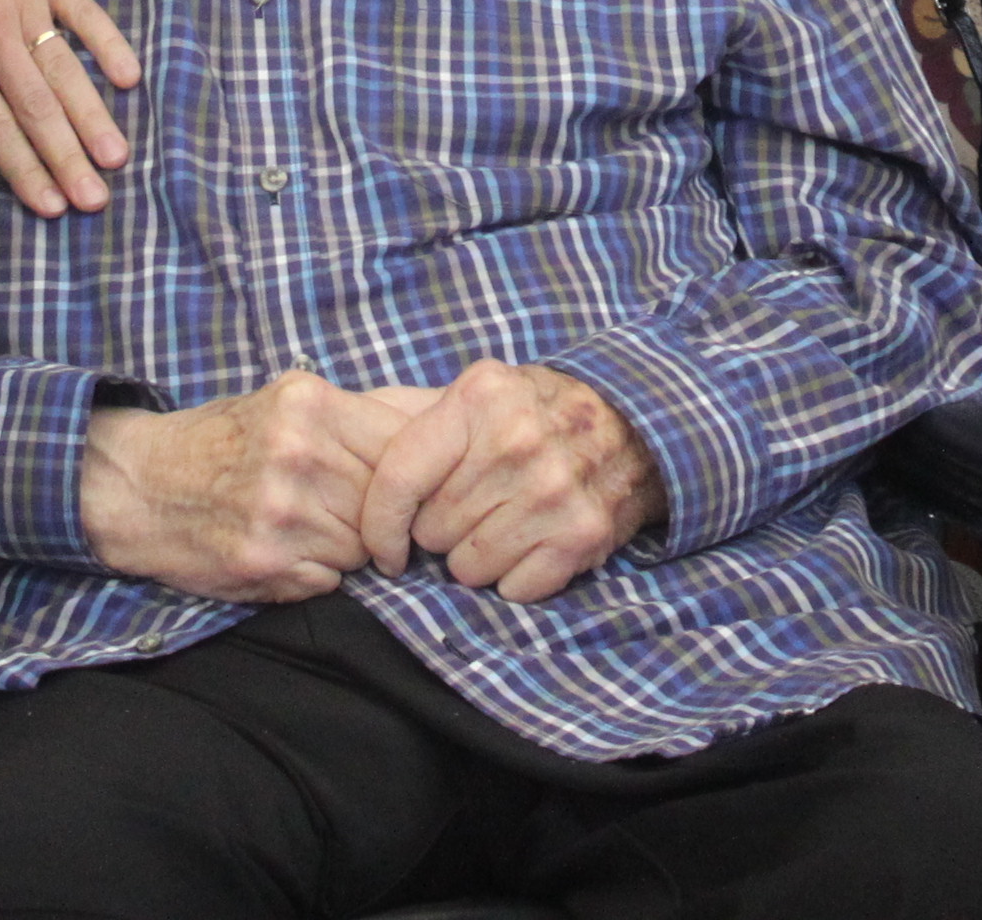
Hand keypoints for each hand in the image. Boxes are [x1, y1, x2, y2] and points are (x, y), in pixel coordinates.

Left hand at [0, 0, 138, 216]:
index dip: (24, 169)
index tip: (50, 207)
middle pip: (37, 109)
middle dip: (68, 160)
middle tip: (97, 201)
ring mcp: (26, 2)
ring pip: (64, 71)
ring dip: (92, 117)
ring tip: (117, 157)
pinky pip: (85, 13)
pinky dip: (108, 44)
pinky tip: (129, 78)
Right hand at [78, 374, 414, 601]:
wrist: (140, 484)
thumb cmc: (222, 442)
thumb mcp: (286, 403)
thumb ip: (357, 417)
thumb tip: (442, 424)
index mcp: (311, 405)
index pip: (407, 446)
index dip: (411, 473)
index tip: (405, 485)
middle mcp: (300, 454)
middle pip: (390, 501)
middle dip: (379, 513)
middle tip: (345, 508)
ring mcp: (283, 513)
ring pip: (365, 547)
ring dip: (349, 547)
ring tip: (306, 527)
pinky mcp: (267, 563)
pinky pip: (331, 580)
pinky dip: (319, 573)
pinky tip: (286, 551)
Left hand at [354, 361, 665, 604]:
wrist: (635, 425)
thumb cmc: (535, 413)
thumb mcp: (479, 391)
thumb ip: (410, 414)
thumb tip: (346, 444)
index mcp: (479, 399)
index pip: (399, 479)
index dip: (379, 525)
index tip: (385, 548)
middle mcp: (517, 442)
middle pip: (432, 530)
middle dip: (440, 530)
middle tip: (470, 509)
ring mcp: (553, 492)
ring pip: (467, 568)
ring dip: (474, 557)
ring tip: (500, 524)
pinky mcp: (581, 536)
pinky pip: (512, 590)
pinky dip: (514, 578)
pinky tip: (529, 543)